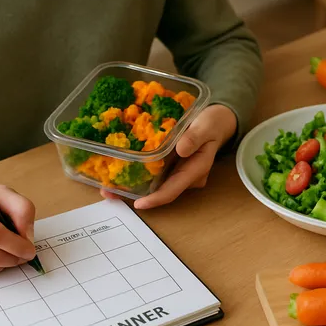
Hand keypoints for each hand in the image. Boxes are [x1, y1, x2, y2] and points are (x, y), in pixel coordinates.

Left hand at [101, 104, 236, 208]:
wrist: (217, 121)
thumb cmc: (213, 123)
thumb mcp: (206, 126)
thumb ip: (195, 137)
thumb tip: (181, 149)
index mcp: (195, 170)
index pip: (173, 190)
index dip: (155, 199)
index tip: (139, 204)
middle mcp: (184, 177)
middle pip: (160, 191)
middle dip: (136, 194)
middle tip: (110, 194)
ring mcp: (177, 172)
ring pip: (154, 184)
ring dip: (132, 185)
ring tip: (108, 185)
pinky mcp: (170, 166)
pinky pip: (153, 173)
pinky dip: (137, 173)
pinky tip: (118, 170)